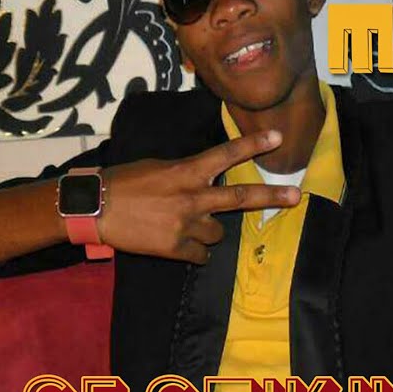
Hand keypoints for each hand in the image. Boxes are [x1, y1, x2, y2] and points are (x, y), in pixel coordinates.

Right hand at [95, 130, 301, 263]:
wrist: (96, 208)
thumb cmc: (124, 182)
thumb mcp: (158, 167)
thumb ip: (185, 173)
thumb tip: (203, 180)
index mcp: (186, 171)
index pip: (226, 154)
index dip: (253, 144)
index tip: (278, 136)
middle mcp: (192, 197)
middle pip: (241, 197)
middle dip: (272, 196)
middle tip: (296, 196)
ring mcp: (186, 224)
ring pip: (218, 233)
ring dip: (208, 231)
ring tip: (185, 225)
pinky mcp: (175, 248)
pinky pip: (201, 255)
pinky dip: (195, 253)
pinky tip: (180, 245)